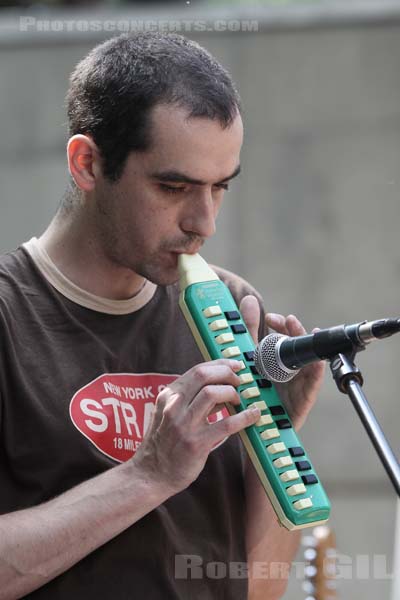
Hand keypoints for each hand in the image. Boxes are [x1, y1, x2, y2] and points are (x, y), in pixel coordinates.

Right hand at [132, 360, 261, 494]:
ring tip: (239, 400)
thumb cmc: (163, 444)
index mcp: (168, 396)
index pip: (197, 370)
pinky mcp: (196, 443)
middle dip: (227, 373)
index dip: (220, 365)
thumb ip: (189, 400)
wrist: (150, 474)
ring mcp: (184, 424)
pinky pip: (226, 424)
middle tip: (239, 381)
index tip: (234, 365)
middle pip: (204, 375)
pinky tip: (252, 415)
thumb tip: (219, 388)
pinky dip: (244, 417)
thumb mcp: (168, 414)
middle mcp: (174, 406)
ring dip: (232, 392)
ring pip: (212, 394)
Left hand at [240, 296, 324, 430]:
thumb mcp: (248, 359)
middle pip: (300, 347)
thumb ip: (248, 332)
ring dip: (307, 347)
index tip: (271, 318)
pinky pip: (313, 386)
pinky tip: (316, 363)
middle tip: (287, 320)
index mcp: (280, 361)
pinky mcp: (303, 402)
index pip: (286, 337)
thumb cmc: (257, 397)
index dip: (282, 325)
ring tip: (303, 332)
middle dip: (295, 331)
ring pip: (309, 362)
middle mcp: (292, 371)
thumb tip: (248, 300)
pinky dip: (316, 373)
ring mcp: (299, 385)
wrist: (256, 433)